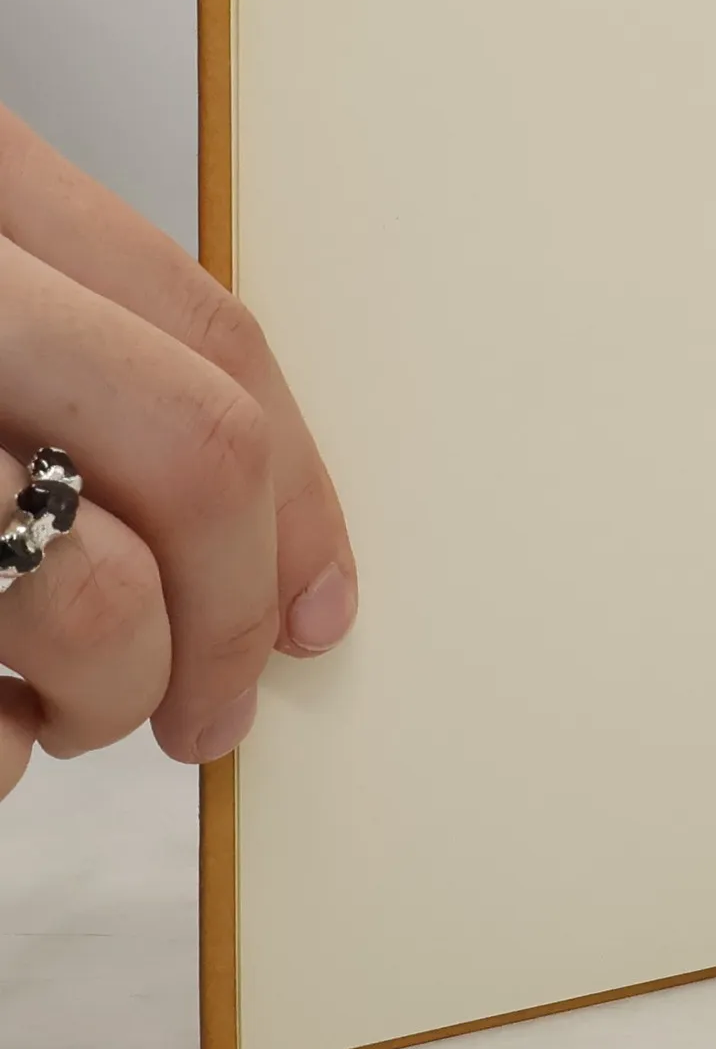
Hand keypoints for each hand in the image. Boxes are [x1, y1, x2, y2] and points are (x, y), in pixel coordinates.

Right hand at [0, 108, 354, 800]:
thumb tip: (262, 548)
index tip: (328, 609)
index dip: (301, 490)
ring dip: (105, 695)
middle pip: (193, 456)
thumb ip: (79, 371)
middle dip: (230, 616)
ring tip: (56, 712)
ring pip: (89, 602)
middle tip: (218, 715)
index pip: (210, 332)